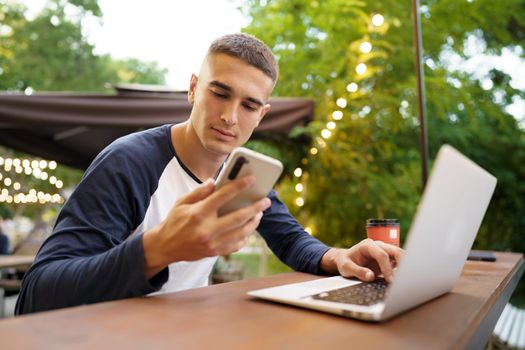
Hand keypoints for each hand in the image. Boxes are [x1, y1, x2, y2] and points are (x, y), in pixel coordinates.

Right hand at [142, 176, 270, 277]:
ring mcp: (212, 244)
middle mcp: (207, 230)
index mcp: (198, 214)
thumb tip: (215, 181)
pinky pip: (236, 245)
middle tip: (266, 201)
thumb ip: (199, 192)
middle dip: (255, 208)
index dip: (239, 186)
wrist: (164, 247)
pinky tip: (248, 227)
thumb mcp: (182, 202)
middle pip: (238, 217)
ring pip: (241, 233)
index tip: (252, 180)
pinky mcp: (214, 253)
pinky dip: (245, 236)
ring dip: (253, 222)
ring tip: (260, 213)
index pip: (223, 197)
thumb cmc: (174, 221)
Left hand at [320, 239, 403, 282]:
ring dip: (404, 266)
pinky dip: (402, 268)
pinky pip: (398, 261)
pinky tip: (401, 278)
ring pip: (399, 254)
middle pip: (395, 250)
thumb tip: (370, 276)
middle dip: (402, 264)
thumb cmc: (345, 262)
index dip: (387, 267)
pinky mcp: (387, 258)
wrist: (345, 259)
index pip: (381, 254)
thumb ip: (357, 271)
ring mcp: (383, 250)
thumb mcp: (346, 268)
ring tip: (405, 279)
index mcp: (367, 245)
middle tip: (403, 279)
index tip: (390, 280)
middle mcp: (377, 245)